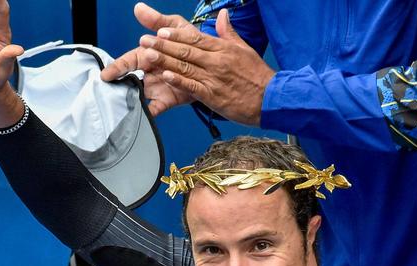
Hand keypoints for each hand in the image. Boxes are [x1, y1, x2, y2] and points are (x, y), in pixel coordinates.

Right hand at [100, 3, 194, 115]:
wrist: (208, 62)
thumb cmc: (187, 43)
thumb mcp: (174, 27)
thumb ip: (156, 20)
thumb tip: (138, 7)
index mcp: (146, 55)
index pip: (128, 61)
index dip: (117, 67)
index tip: (106, 74)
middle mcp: (148, 72)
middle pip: (130, 79)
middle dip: (122, 84)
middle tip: (115, 89)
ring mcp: (156, 86)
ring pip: (138, 94)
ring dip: (131, 98)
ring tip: (123, 103)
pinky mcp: (167, 99)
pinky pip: (156, 108)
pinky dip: (149, 112)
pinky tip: (143, 114)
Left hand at [135, 9, 274, 125]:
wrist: (271, 99)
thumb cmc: (257, 76)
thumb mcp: (245, 49)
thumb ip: (229, 32)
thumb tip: (222, 15)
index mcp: (223, 48)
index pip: (195, 38)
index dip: (176, 35)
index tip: (160, 31)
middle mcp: (216, 61)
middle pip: (186, 51)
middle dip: (163, 46)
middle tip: (145, 41)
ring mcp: (214, 78)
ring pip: (185, 67)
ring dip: (165, 61)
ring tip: (148, 56)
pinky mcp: (213, 95)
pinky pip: (192, 86)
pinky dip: (178, 81)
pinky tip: (165, 76)